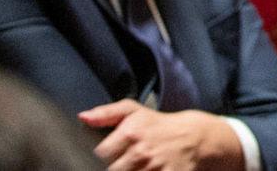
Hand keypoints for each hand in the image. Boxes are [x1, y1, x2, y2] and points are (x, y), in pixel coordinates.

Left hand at [78, 100, 244, 170]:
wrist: (193, 137)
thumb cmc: (158, 125)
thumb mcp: (134, 111)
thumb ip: (106, 113)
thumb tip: (83, 117)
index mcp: (131, 133)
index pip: (100, 154)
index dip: (104, 154)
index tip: (113, 151)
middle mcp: (141, 151)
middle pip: (111, 170)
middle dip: (117, 166)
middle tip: (128, 159)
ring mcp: (154, 167)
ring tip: (139, 164)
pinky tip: (148, 168)